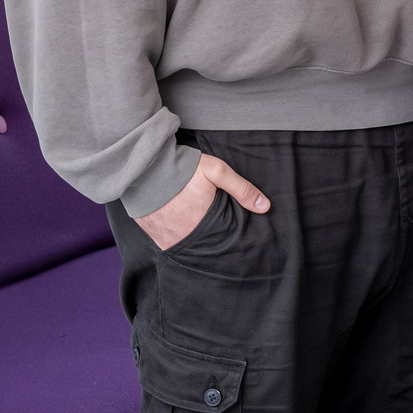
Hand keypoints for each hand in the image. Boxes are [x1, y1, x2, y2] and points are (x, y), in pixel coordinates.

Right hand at [134, 154, 269, 251]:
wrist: (147, 167)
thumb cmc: (185, 169)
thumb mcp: (218, 172)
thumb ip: (242, 189)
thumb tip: (265, 207)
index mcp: (204, 225)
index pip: (224, 239)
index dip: (230, 235)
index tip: (234, 231)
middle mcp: (184, 237)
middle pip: (206, 244)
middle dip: (213, 238)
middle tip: (214, 226)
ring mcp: (167, 239)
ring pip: (188, 245)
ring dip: (195, 238)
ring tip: (198, 225)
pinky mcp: (154, 235)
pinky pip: (170, 242)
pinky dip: (178, 236)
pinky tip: (183, 225)